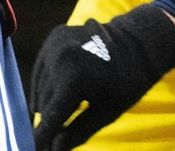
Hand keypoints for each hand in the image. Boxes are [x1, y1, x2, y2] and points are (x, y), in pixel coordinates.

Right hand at [31, 6, 174, 148]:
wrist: (137, 43)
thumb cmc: (126, 84)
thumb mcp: (105, 113)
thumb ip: (77, 132)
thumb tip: (54, 149)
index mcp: (73, 79)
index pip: (50, 116)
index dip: (42, 136)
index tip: (37, 149)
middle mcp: (59, 59)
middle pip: (44, 102)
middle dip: (47, 121)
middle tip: (52, 138)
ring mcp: (54, 44)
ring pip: (40, 85)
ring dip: (46, 103)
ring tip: (57, 117)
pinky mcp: (54, 36)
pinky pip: (42, 67)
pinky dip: (45, 83)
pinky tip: (55, 95)